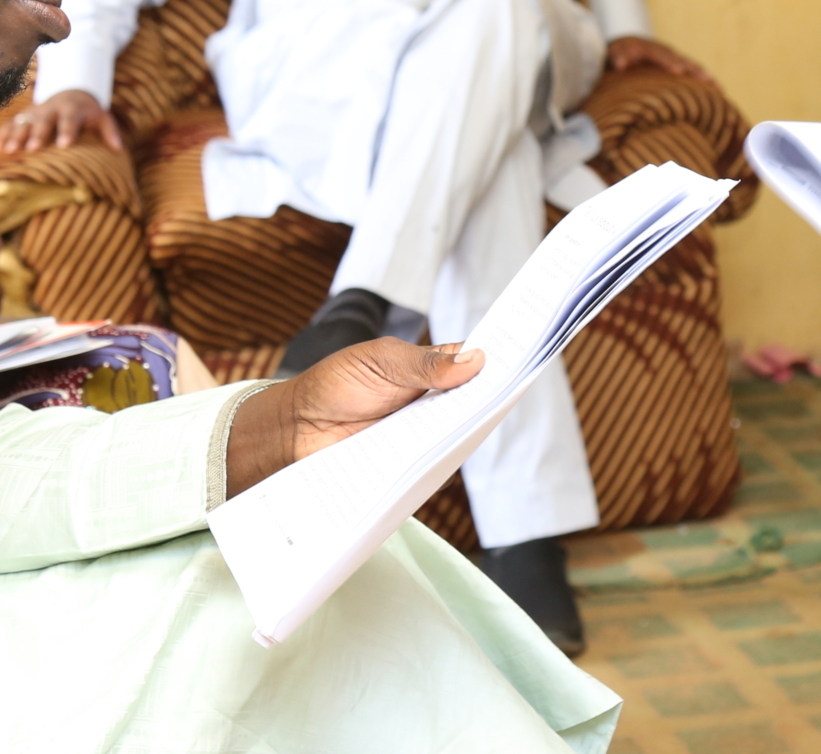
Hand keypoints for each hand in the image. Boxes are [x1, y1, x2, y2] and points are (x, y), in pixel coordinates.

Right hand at [0, 89, 124, 154]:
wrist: (71, 90)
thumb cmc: (88, 111)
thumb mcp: (102, 116)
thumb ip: (109, 131)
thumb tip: (118, 148)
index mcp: (71, 108)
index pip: (70, 119)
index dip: (67, 131)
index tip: (65, 146)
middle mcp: (50, 108)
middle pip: (43, 121)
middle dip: (37, 134)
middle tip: (31, 149)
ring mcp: (35, 111)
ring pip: (23, 122)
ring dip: (15, 136)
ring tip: (9, 151)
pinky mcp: (24, 116)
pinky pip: (10, 124)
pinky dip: (2, 135)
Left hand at [224, 339, 485, 495]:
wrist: (295, 427)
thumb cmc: (335, 385)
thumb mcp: (381, 362)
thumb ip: (425, 363)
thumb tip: (477, 360)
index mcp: (430, 369)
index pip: (474, 363)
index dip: (497, 360)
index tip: (524, 355)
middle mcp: (432, 403)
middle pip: (473, 402)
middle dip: (490, 397)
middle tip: (506, 392)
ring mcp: (423, 435)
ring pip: (457, 434)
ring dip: (466, 429)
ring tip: (478, 422)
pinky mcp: (410, 464)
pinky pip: (434, 462)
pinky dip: (441, 457)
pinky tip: (447, 453)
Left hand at [609, 35, 715, 86]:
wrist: (626, 44)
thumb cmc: (619, 52)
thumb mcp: (614, 52)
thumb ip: (618, 57)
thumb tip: (620, 64)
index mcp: (652, 49)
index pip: (663, 56)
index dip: (671, 63)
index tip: (680, 71)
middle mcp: (667, 52)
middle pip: (684, 61)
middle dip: (696, 72)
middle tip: (709, 82)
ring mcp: (674, 58)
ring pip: (692, 67)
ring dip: (705, 78)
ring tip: (720, 90)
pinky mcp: (677, 66)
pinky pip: (692, 73)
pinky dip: (703, 81)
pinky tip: (715, 93)